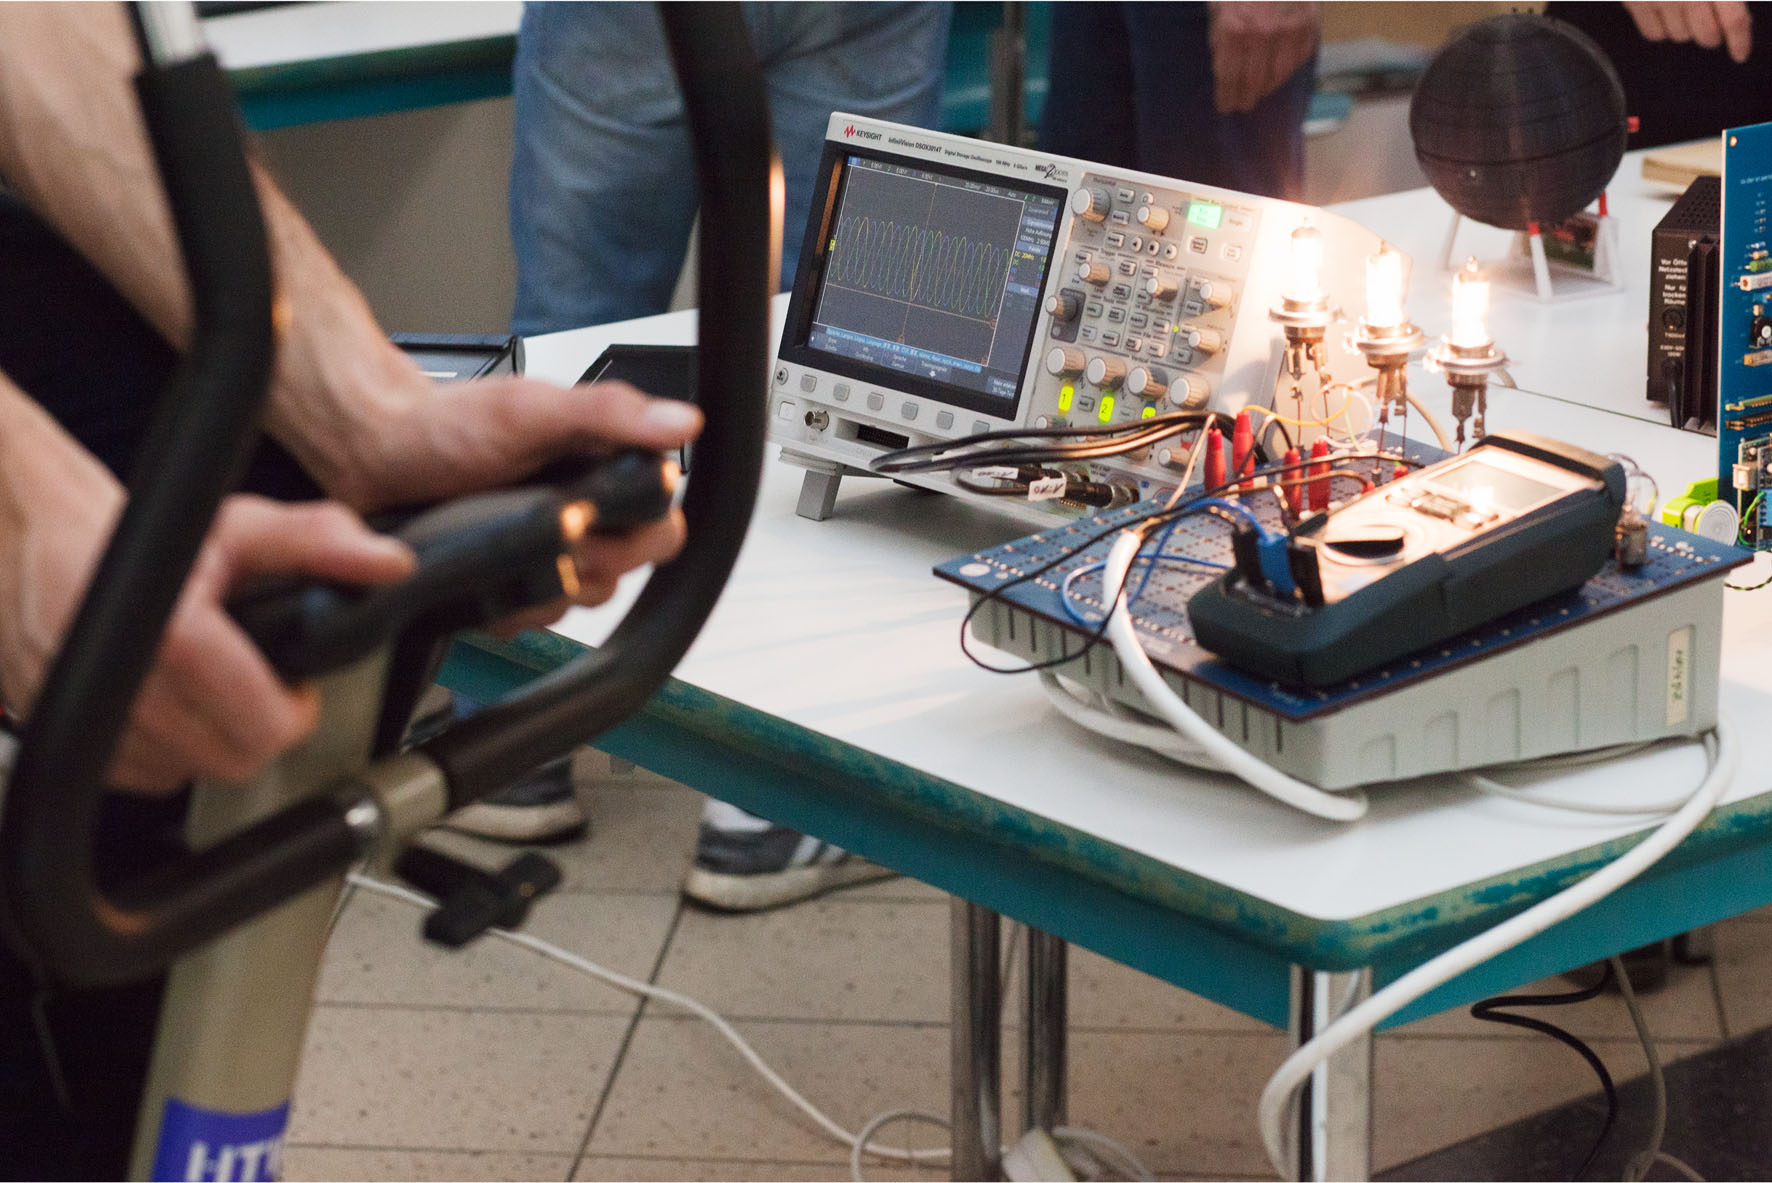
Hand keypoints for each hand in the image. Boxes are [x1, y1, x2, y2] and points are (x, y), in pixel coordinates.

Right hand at [0, 416, 414, 792]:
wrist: (44, 546)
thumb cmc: (143, 535)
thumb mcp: (243, 527)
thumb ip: (321, 542)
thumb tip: (388, 564)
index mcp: (172, 635)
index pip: (264, 728)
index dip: (293, 710)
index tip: (293, 688)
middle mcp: (124, 687)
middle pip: (233, 761)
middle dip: (260, 729)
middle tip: (259, 689)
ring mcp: (92, 722)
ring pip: (188, 775)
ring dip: (211, 742)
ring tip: (210, 690)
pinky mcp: (71, 746)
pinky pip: (143, 778)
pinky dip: (166, 752)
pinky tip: (169, 705)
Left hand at [278, 350, 699, 625]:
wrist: (371, 445)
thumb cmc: (448, 423)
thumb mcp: (534, 410)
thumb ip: (610, 413)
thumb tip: (683, 422)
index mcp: (605, 471)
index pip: (662, 525)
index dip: (640, 536)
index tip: (600, 522)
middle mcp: (582, 513)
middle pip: (624, 571)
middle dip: (589, 564)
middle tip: (549, 537)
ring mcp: (546, 550)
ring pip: (579, 600)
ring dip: (550, 589)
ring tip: (510, 557)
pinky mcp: (509, 579)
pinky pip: (532, 618)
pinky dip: (512, 609)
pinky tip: (488, 584)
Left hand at [1208, 2, 1320, 113]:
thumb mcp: (1219, 6)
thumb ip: (1220, 36)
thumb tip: (1223, 68)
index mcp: (1233, 30)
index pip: (1229, 77)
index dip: (1226, 96)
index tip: (1225, 106)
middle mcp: (1261, 35)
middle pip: (1252, 82)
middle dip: (1245, 97)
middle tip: (1242, 105)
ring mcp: (1287, 31)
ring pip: (1277, 75)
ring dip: (1266, 88)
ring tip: (1259, 93)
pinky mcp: (1307, 25)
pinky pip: (1298, 59)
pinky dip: (1287, 70)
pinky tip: (1278, 73)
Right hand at [1623, 2, 1752, 61]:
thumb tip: (1735, 21)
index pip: (1733, 20)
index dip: (1740, 41)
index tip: (1740, 54)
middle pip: (1707, 36)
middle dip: (1711, 35)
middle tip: (1708, 24)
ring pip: (1680, 37)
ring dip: (1685, 29)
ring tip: (1682, 9)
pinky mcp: (1636, 3)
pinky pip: (1654, 34)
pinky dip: (1661, 28)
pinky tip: (1663, 11)